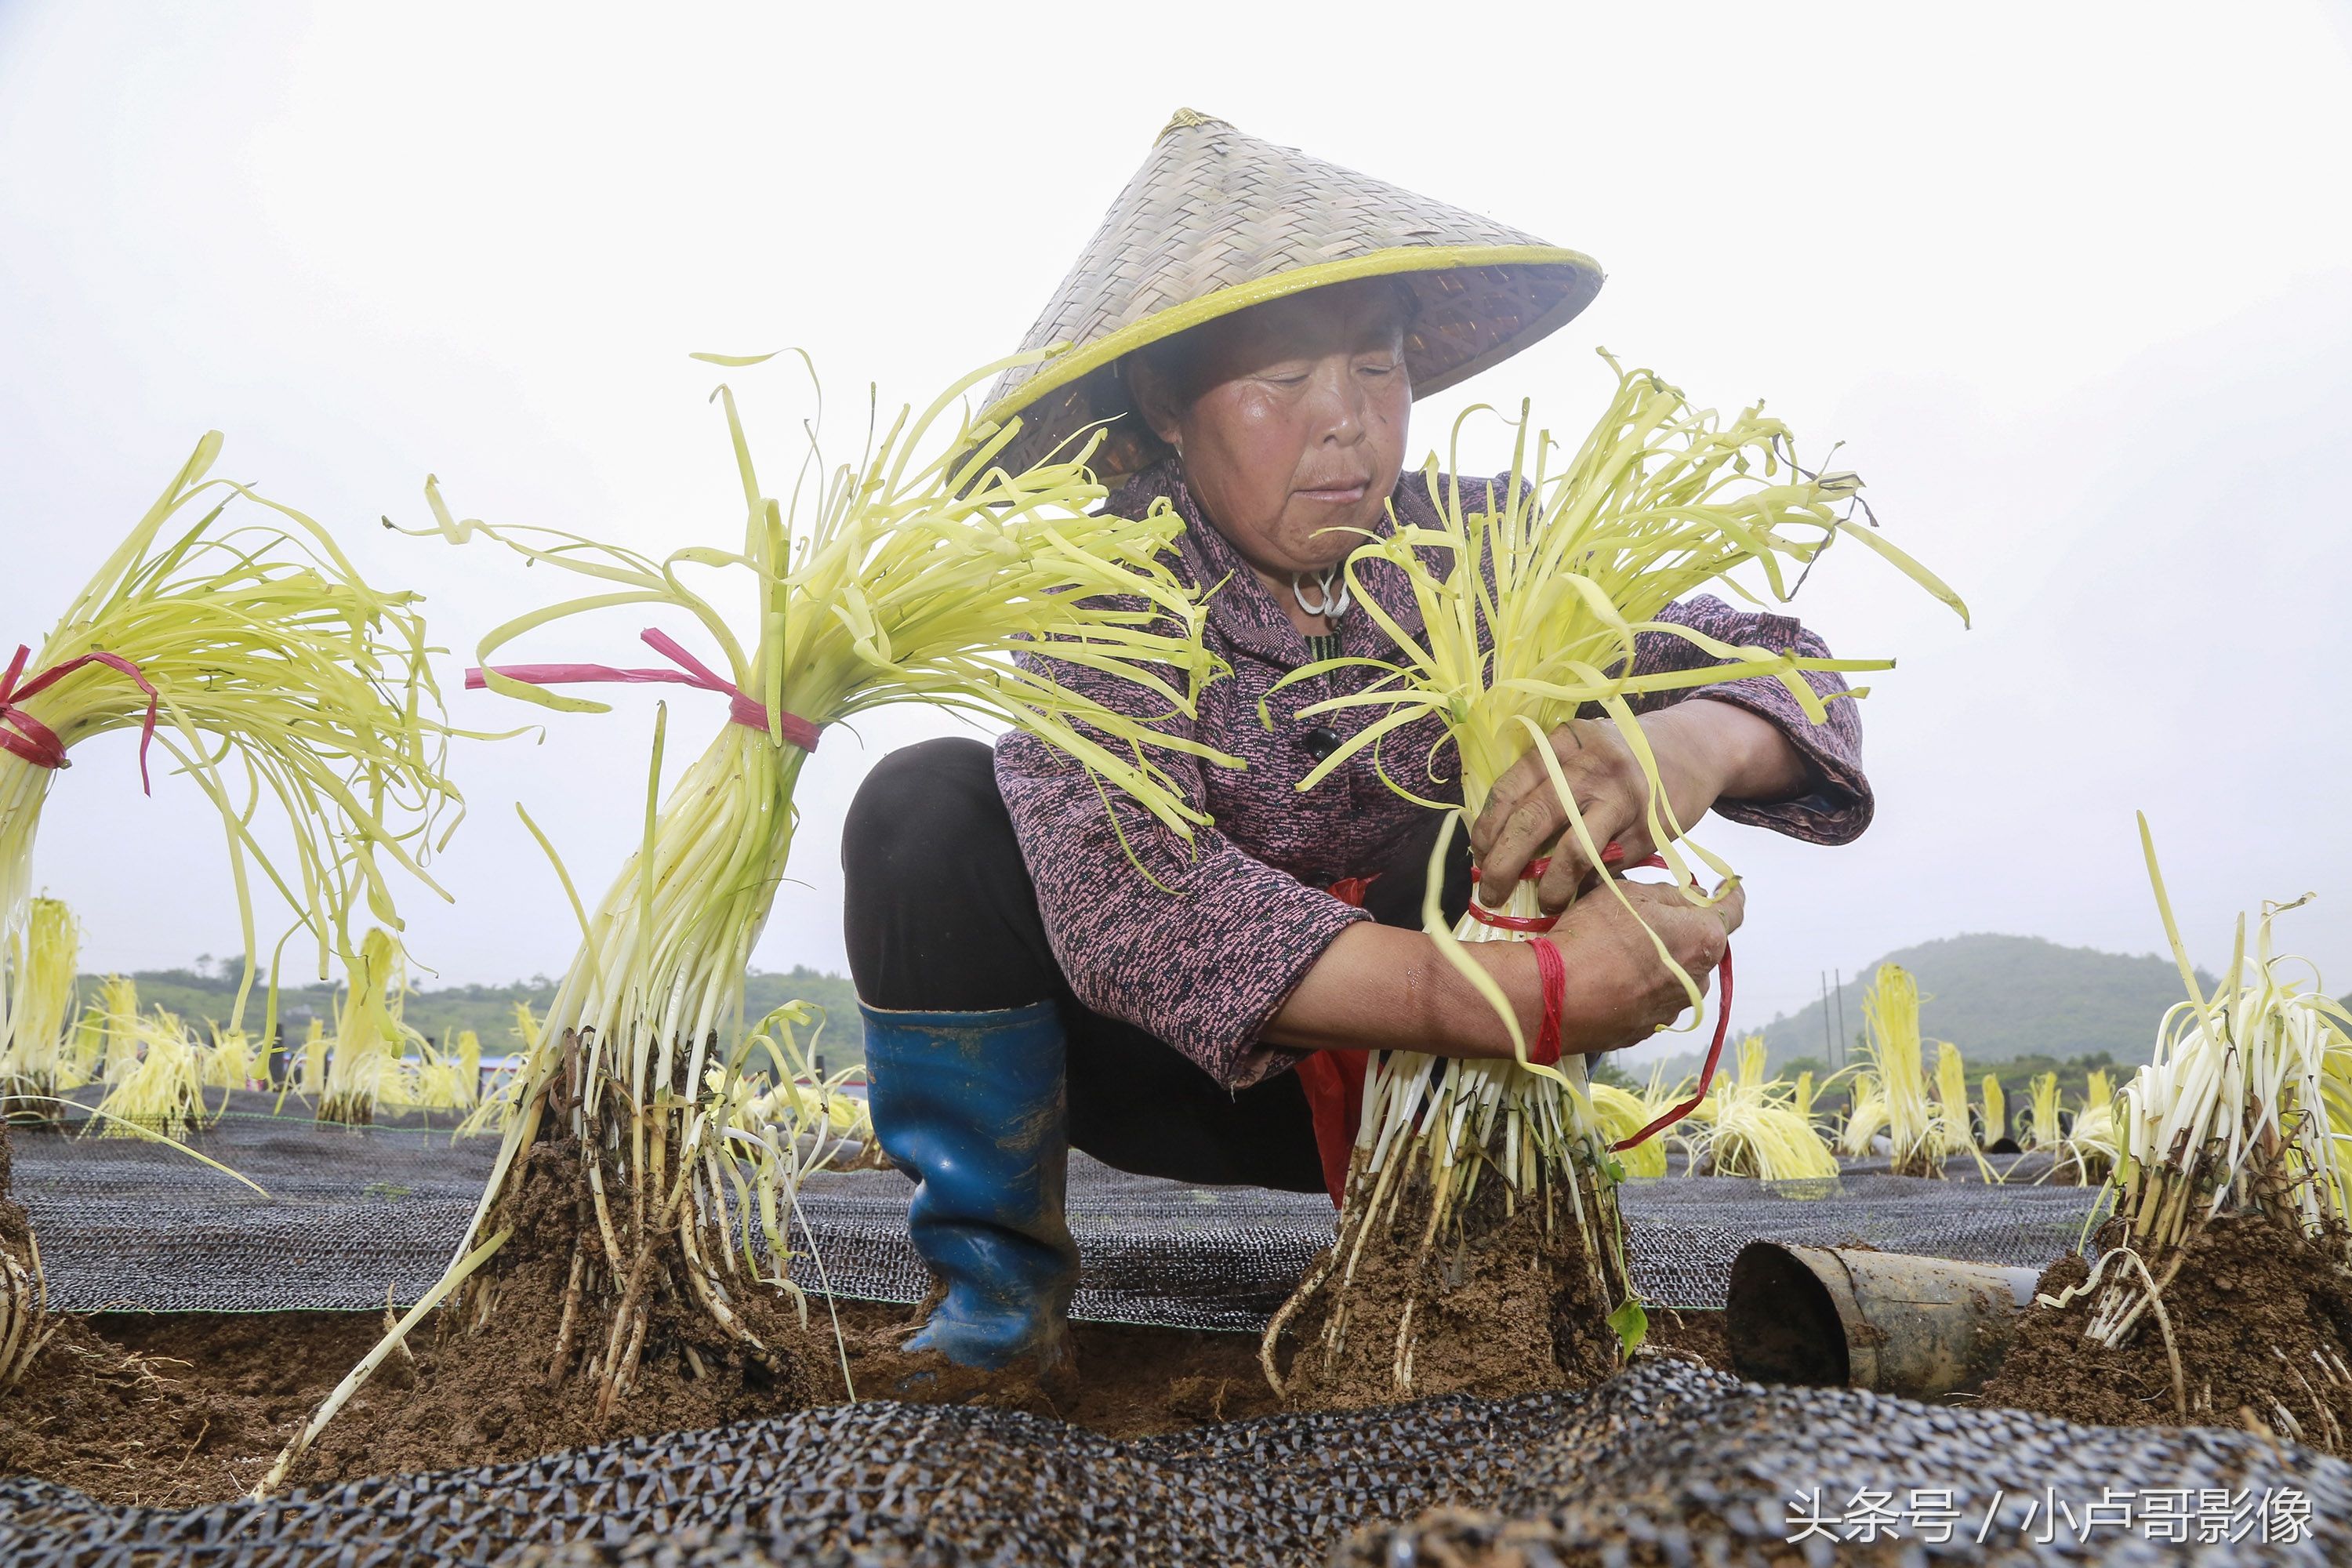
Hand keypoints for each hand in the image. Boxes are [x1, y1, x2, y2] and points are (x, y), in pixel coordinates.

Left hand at [1470, 701, 1804, 912]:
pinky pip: (1609, 866)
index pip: (1509, 789)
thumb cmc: (1619, 757)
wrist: (1693, 749)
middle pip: (1532, 820)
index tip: (1478, 858)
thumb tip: (1497, 843)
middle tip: (1491, 893)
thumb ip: (1542, 781)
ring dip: (1550, 886)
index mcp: (1562, 743)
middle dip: (1503, 865)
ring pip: (1573, 851)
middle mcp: (1590, 766)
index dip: (1486, 830)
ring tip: (1542, 904)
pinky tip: (1579, 893)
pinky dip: (1589, 885)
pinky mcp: (1649, 828)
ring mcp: (1622, 798)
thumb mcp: (1578, 750)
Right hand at [1541, 877, 1744, 1054]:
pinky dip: (1638, 987)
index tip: (1723, 886)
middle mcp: (1700, 979)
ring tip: (1617, 954)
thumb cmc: (1594, 936)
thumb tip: (1688, 898)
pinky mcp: (1647, 1030)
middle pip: (1701, 945)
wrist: (1553, 997)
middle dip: (1682, 930)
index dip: (1728, 893)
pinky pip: (1651, 999)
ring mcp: (1674, 1009)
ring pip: (1677, 975)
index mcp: (1704, 938)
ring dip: (1660, 962)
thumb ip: (1669, 893)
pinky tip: (1607, 979)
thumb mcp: (1629, 892)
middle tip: (1644, 919)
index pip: (1734, 908)